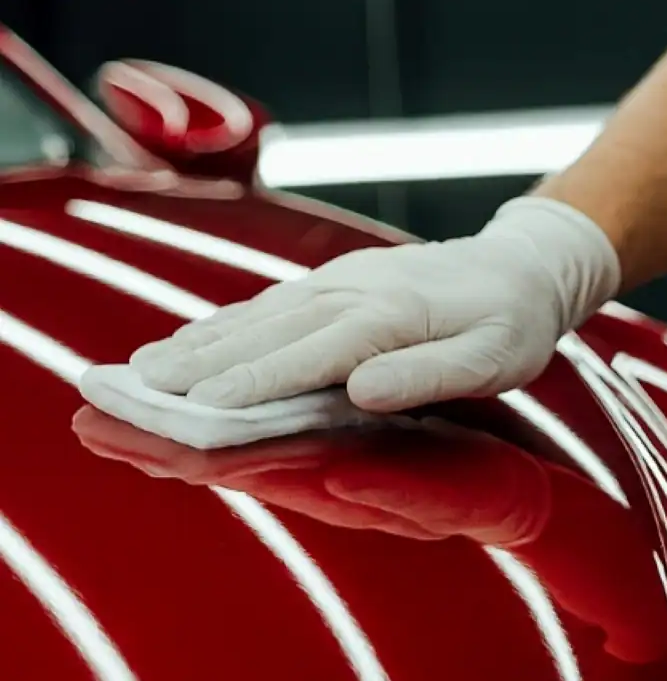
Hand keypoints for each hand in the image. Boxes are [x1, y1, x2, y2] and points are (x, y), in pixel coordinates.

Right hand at [125, 197, 620, 410]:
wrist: (522, 267)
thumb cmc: (512, 324)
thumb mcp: (493, 358)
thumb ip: (427, 374)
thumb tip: (360, 392)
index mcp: (387, 317)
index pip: (305, 358)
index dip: (246, 387)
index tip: (188, 413)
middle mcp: (352, 293)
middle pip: (262, 333)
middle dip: (196, 365)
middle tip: (130, 394)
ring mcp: (340, 282)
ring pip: (257, 314)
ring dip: (198, 341)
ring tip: (140, 370)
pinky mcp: (337, 280)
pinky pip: (271, 304)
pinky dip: (226, 324)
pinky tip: (195, 340)